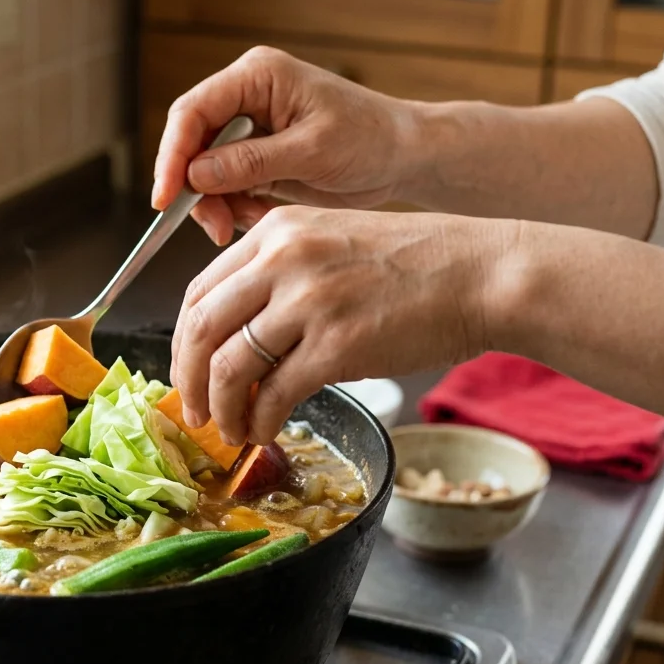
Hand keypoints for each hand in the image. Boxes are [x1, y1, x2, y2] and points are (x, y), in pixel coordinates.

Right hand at [152, 46, 421, 244]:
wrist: (405, 157)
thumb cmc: (370, 139)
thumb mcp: (311, 151)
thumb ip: (250, 162)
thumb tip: (195, 175)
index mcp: (257, 76)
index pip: (192, 112)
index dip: (172, 156)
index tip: (166, 198)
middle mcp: (246, 97)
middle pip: (191, 144)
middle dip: (196, 189)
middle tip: (216, 227)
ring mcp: (249, 128)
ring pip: (203, 171)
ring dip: (216, 204)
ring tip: (244, 224)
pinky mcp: (256, 157)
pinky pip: (225, 186)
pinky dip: (234, 207)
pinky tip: (259, 216)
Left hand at [171, 206, 512, 444]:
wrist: (482, 274)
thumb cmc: (413, 265)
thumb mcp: (329, 242)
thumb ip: (277, 275)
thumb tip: (234, 337)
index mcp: (275, 232)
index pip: (198, 291)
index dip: (181, 342)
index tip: (185, 372)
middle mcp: (283, 259)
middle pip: (201, 329)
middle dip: (187, 380)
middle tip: (194, 412)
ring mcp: (309, 301)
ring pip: (229, 366)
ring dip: (222, 409)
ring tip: (230, 430)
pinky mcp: (337, 345)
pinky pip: (273, 394)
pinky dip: (259, 421)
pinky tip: (265, 431)